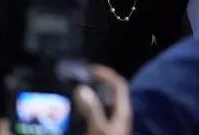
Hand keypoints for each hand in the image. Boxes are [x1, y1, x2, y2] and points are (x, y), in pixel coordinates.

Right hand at [0, 65, 131, 134]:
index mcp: (123, 110)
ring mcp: (114, 122)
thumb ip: (91, 109)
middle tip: (80, 79)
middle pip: (112, 91)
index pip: (119, 84)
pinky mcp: (107, 129)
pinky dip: (90, 107)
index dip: (106, 73)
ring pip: (105, 102)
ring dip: (92, 95)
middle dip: (97, 83)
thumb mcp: (98, 128)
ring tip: (76, 92)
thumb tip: (81, 88)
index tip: (89, 69)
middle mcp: (120, 114)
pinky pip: (100, 112)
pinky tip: (79, 110)